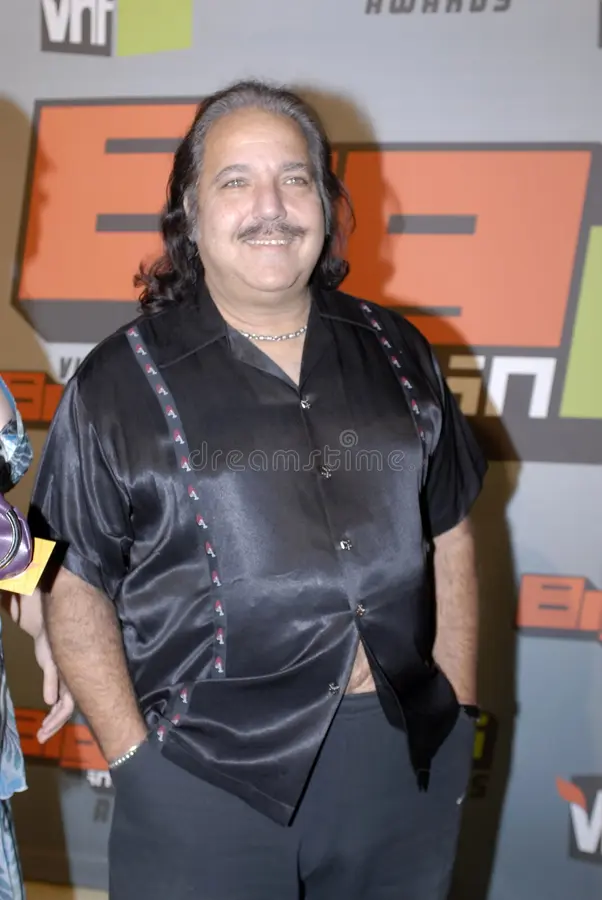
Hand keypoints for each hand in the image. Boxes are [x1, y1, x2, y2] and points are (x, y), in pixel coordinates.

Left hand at [34, 627, 74, 742]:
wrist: (51, 626)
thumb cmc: (51, 640)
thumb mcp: (49, 660)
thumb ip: (51, 679)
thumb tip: (50, 701)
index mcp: (72, 679)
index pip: (67, 706)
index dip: (57, 720)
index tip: (46, 730)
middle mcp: (72, 682)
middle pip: (66, 710)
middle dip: (54, 725)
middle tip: (41, 738)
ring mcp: (67, 682)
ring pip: (63, 706)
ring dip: (53, 721)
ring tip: (41, 734)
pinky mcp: (61, 679)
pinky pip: (60, 700)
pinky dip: (53, 711)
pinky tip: (46, 719)